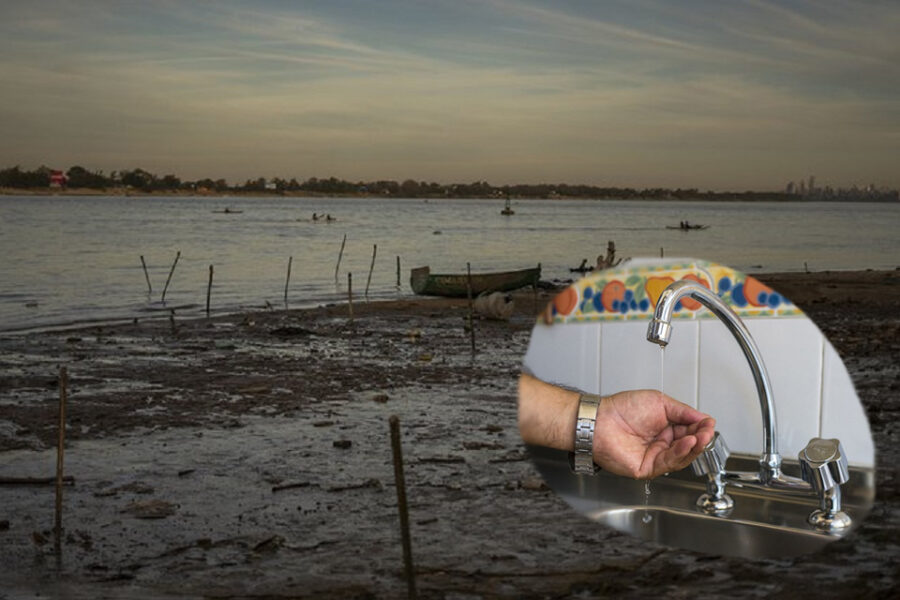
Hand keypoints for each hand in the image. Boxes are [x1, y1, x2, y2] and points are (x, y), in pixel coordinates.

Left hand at [593, 389, 715, 478]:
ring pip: (682, 456)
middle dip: (701, 438)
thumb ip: (682, 411)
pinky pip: (668, 462)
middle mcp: (661, 444)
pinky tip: (687, 442)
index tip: (709, 423)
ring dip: (694, 446)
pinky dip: (680, 452)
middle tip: (708, 431)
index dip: (700, 428)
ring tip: (701, 436)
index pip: (689, 431)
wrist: (599, 419)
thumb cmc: (621, 409)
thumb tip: (703, 418)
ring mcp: (655, 456)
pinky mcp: (647, 468)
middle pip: (689, 446)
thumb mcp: (659, 402)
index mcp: (664, 427)